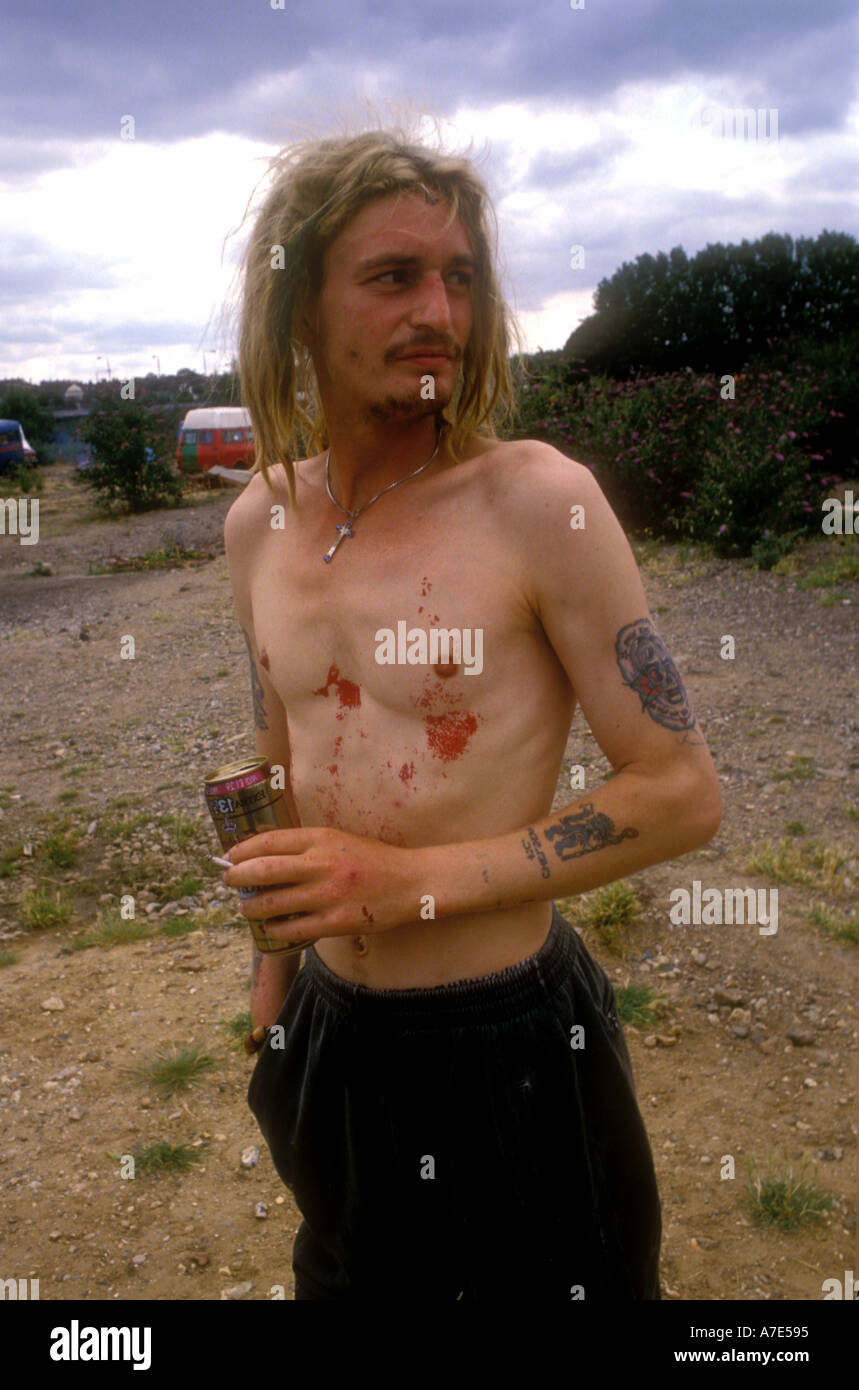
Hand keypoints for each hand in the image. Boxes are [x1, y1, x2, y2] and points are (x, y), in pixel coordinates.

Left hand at [220, 826, 425, 944]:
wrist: (411, 882)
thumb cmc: (374, 860)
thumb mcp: (340, 840)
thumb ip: (307, 846)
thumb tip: (265, 854)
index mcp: (322, 838)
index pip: (269, 841)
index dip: (242, 850)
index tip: (230, 857)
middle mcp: (321, 864)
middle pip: (263, 870)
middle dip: (237, 877)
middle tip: (228, 880)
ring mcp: (328, 894)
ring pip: (273, 903)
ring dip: (251, 907)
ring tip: (246, 908)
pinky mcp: (336, 921)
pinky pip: (293, 928)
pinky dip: (274, 929)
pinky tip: (270, 928)